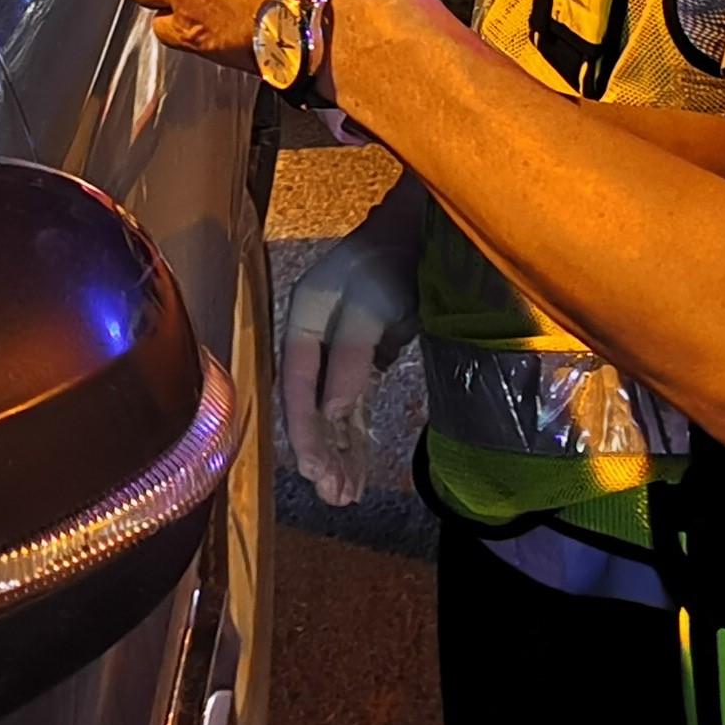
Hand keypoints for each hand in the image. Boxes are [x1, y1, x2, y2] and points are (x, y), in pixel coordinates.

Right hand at [279, 227, 416, 506]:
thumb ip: (350, 355)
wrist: (428, 228)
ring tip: (346, 494)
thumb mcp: (370, 302)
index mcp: (304, 316)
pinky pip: (357, 405)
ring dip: (340, 452)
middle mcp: (316, 336)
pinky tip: (357, 469)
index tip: (315, 470)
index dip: (304, 429)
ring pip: (335, 410)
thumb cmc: (395, 258)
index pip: (296, 384)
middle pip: (312, 404)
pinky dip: (358, 437)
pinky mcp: (369, 357)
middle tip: (336, 496)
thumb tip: (333, 412)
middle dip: (323, 451)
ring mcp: (343, 349)